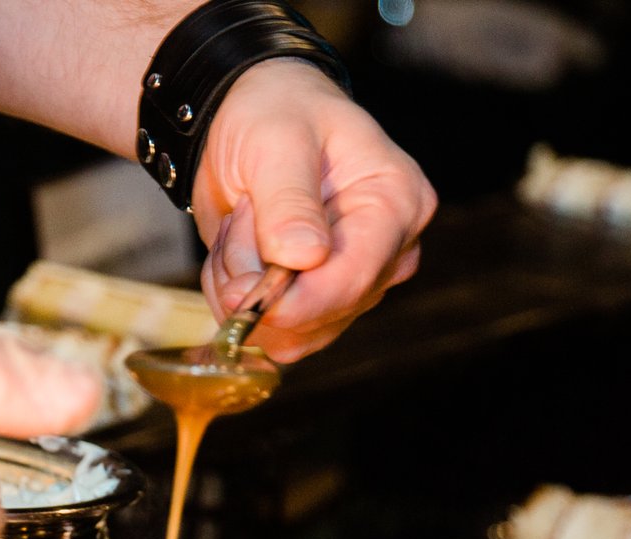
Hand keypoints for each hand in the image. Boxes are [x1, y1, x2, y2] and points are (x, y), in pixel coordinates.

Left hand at [192, 60, 436, 361]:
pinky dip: (233, 297)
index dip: (295, 301)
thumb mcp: (276, 142)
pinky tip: (234, 251)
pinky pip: (269, 332)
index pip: (356, 277)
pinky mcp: (315, 300)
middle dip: (257, 278)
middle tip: (242, 213)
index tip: (239, 293)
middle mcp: (386, 250)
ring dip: (239, 287)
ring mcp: (351, 281)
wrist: (247, 119)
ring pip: (289, 331)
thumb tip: (305, 258)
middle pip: (320, 313)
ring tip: (240, 223)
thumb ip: (289, 201)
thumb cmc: (274, 114)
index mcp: (397, 203)